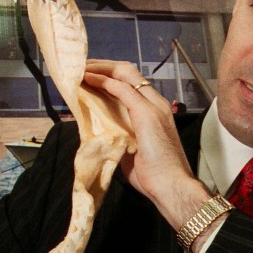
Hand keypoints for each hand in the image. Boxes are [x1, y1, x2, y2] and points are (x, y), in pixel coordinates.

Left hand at [83, 60, 211, 230]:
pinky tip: (89, 80)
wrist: (171, 186)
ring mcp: (152, 106)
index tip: (89, 75)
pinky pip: (122, 89)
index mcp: (153, 109)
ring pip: (124, 74)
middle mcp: (155, 102)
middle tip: (81, 67)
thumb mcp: (131, 148)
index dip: (109, 74)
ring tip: (81, 69)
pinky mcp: (146, 113)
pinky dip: (103, 82)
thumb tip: (103, 133)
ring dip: (100, 69)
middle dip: (102, 66)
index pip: (130, 82)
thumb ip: (121, 135)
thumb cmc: (154, 174)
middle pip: (127, 71)